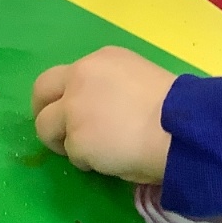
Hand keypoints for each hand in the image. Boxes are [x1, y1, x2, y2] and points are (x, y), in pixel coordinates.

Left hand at [31, 47, 175, 182]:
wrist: (180, 129)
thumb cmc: (174, 108)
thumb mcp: (138, 81)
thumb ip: (110, 89)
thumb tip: (101, 113)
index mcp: (101, 60)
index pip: (67, 74)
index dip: (65, 95)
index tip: (73, 111)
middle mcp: (80, 76)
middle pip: (41, 91)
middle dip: (44, 113)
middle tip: (56, 134)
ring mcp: (73, 108)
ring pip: (48, 127)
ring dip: (65, 142)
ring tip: (93, 155)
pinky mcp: (75, 139)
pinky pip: (72, 155)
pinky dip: (86, 162)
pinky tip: (110, 162)